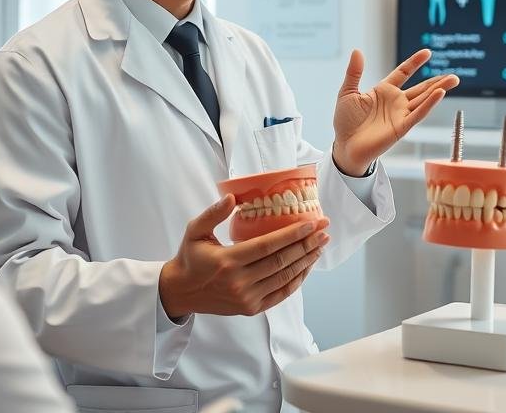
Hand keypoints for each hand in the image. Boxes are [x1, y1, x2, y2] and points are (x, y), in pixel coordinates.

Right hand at [158, 195, 329, 317]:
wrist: (181, 292)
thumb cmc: (190, 258)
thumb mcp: (194, 231)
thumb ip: (212, 213)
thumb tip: (232, 197)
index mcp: (227, 261)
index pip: (267, 246)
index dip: (292, 235)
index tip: (311, 223)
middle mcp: (239, 282)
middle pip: (281, 261)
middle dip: (307, 244)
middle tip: (324, 230)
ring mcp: (247, 298)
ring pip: (285, 277)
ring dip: (307, 260)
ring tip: (321, 244)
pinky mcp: (251, 308)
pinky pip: (281, 293)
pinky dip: (298, 280)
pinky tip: (308, 265)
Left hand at [331, 48, 459, 175]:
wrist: (345, 146)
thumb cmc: (345, 122)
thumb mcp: (347, 92)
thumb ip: (354, 72)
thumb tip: (357, 51)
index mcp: (384, 91)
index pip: (403, 73)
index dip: (415, 63)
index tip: (427, 53)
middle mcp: (396, 102)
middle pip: (421, 88)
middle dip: (437, 80)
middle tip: (454, 75)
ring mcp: (400, 114)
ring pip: (424, 99)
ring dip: (439, 89)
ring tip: (453, 80)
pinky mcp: (401, 127)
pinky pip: (418, 114)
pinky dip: (429, 104)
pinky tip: (439, 94)